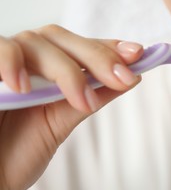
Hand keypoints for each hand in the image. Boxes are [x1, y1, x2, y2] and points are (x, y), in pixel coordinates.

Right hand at [0, 25, 142, 189]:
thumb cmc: (17, 151)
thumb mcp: (63, 121)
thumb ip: (93, 95)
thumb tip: (133, 76)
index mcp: (48, 69)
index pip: (82, 46)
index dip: (109, 46)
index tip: (137, 53)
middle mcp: (27, 59)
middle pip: (63, 39)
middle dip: (97, 57)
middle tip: (122, 78)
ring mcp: (6, 62)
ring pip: (37, 42)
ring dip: (65, 69)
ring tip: (81, 100)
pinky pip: (0, 49)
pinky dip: (12, 63)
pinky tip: (24, 89)